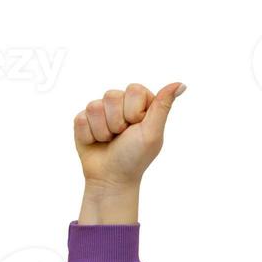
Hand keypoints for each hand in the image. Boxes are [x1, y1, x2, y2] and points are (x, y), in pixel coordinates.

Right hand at [72, 82, 184, 224]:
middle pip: (112, 95)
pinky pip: (80, 118)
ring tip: (110, 140)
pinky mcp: (84, 120)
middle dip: (117, 122)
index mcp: (142, 103)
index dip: (134, 111)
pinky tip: (96, 142)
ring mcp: (101, 111)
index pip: (134, 89)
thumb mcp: (152, 132)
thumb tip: (181, 84)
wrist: (111, 177)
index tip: (138, 126)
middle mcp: (121, 103)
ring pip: (94, 106)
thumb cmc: (135, 156)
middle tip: (123, 135)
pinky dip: (89, 135)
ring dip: (103, 130)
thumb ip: (163, 106)